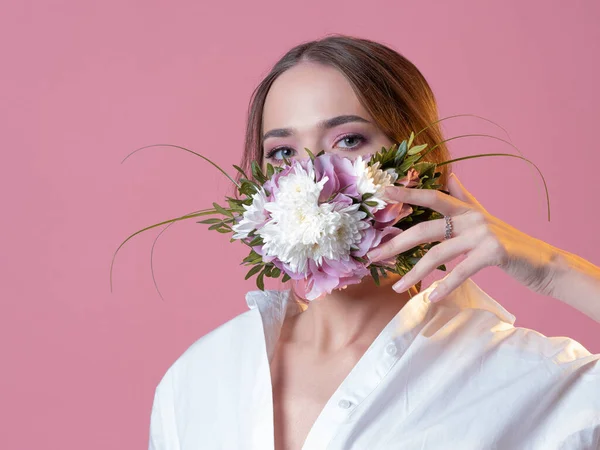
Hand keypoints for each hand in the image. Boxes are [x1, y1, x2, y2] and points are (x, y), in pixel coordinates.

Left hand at [366, 173, 560, 302]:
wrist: (544, 264)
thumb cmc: (508, 244)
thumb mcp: (484, 219)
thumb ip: (464, 198)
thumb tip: (450, 176)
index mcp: (466, 210)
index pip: (433, 197)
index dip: (409, 193)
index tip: (384, 191)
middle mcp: (472, 218)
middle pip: (425, 229)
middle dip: (395, 244)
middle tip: (373, 257)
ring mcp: (483, 234)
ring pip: (437, 254)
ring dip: (414, 273)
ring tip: (396, 288)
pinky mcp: (493, 253)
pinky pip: (461, 271)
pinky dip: (445, 286)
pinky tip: (431, 298)